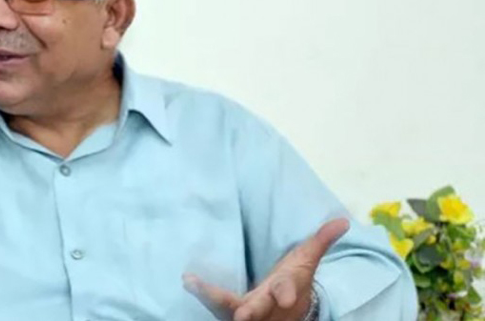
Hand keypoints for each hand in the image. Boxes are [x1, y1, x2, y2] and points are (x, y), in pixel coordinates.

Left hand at [183, 218, 349, 320]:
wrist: (285, 310)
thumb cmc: (293, 279)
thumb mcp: (307, 259)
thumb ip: (320, 241)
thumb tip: (343, 220)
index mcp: (285, 290)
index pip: (287, 291)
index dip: (287, 293)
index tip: (286, 297)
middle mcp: (266, 305)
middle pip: (258, 309)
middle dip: (250, 313)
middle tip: (241, 318)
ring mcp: (247, 310)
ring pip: (229, 309)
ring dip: (211, 299)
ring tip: (193, 283)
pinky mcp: (229, 311)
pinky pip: (214, 304)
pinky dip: (201, 294)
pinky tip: (187, 280)